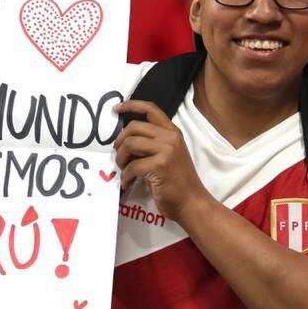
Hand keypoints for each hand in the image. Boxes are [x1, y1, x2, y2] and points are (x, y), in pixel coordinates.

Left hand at [113, 100, 210, 221]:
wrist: (191, 202)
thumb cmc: (177, 182)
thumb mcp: (168, 155)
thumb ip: (152, 143)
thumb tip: (125, 139)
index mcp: (172, 132)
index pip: (151, 109)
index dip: (131, 106)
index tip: (116, 109)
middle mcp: (170, 137)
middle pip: (134, 127)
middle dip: (120, 141)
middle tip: (119, 155)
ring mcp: (166, 150)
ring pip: (130, 144)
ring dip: (120, 159)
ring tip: (123, 169)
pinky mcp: (159, 165)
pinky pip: (132, 166)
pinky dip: (125, 176)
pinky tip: (127, 182)